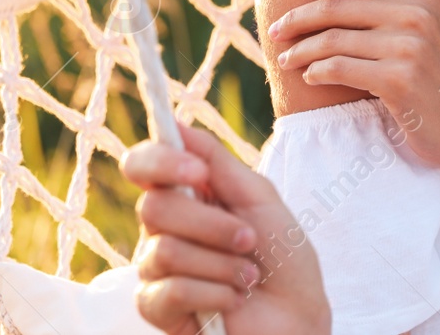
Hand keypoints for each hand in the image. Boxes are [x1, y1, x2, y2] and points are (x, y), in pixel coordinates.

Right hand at [122, 122, 329, 334]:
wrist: (297, 317)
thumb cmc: (282, 256)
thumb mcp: (258, 198)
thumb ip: (217, 161)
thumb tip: (177, 124)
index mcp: (185, 194)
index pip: (142, 165)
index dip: (160, 162)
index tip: (197, 172)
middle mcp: (162, 228)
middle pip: (153, 208)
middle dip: (211, 225)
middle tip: (248, 240)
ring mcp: (155, 269)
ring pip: (164, 250)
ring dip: (220, 265)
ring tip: (247, 277)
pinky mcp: (156, 308)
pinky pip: (170, 291)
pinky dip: (215, 294)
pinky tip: (232, 301)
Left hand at [261, 0, 439, 168]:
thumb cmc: (438, 69)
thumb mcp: (421, 15)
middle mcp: (414, 11)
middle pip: (334, 4)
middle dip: (296, 17)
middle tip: (275, 31)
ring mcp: (408, 45)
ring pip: (332, 39)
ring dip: (300, 51)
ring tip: (287, 60)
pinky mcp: (399, 79)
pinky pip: (340, 68)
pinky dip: (317, 72)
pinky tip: (311, 78)